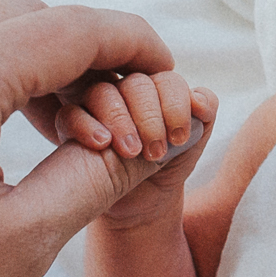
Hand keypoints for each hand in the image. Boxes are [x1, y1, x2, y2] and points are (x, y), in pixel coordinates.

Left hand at [0, 0, 187, 276]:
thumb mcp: (25, 239)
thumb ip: (104, 172)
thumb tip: (167, 137)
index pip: (71, 31)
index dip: (133, 45)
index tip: (169, 69)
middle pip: (23, 19)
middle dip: (84, 57)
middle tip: (123, 113)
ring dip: (29, 66)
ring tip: (65, 132)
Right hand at [57, 72, 217, 226]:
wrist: (146, 196)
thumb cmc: (171, 161)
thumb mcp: (195, 138)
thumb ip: (205, 112)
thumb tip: (198, 101)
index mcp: (158, 87)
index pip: (167, 80)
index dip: (176, 106)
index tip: (180, 138)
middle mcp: (127, 90)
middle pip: (136, 85)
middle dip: (150, 118)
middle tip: (157, 151)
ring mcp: (97, 105)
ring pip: (102, 93)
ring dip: (120, 121)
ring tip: (132, 152)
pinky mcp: (73, 124)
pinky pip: (70, 114)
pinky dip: (86, 126)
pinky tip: (102, 144)